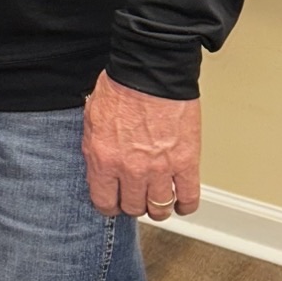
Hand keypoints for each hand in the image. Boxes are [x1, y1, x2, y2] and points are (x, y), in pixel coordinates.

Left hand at [82, 71, 200, 220]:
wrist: (151, 73)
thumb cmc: (121, 87)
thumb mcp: (91, 119)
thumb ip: (94, 147)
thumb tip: (99, 165)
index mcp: (103, 158)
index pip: (104, 201)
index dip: (109, 205)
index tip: (114, 202)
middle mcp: (130, 169)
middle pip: (133, 207)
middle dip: (133, 204)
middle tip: (137, 197)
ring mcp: (160, 168)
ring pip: (160, 207)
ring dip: (158, 207)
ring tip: (158, 200)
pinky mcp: (186, 162)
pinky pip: (189, 197)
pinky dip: (186, 205)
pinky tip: (182, 202)